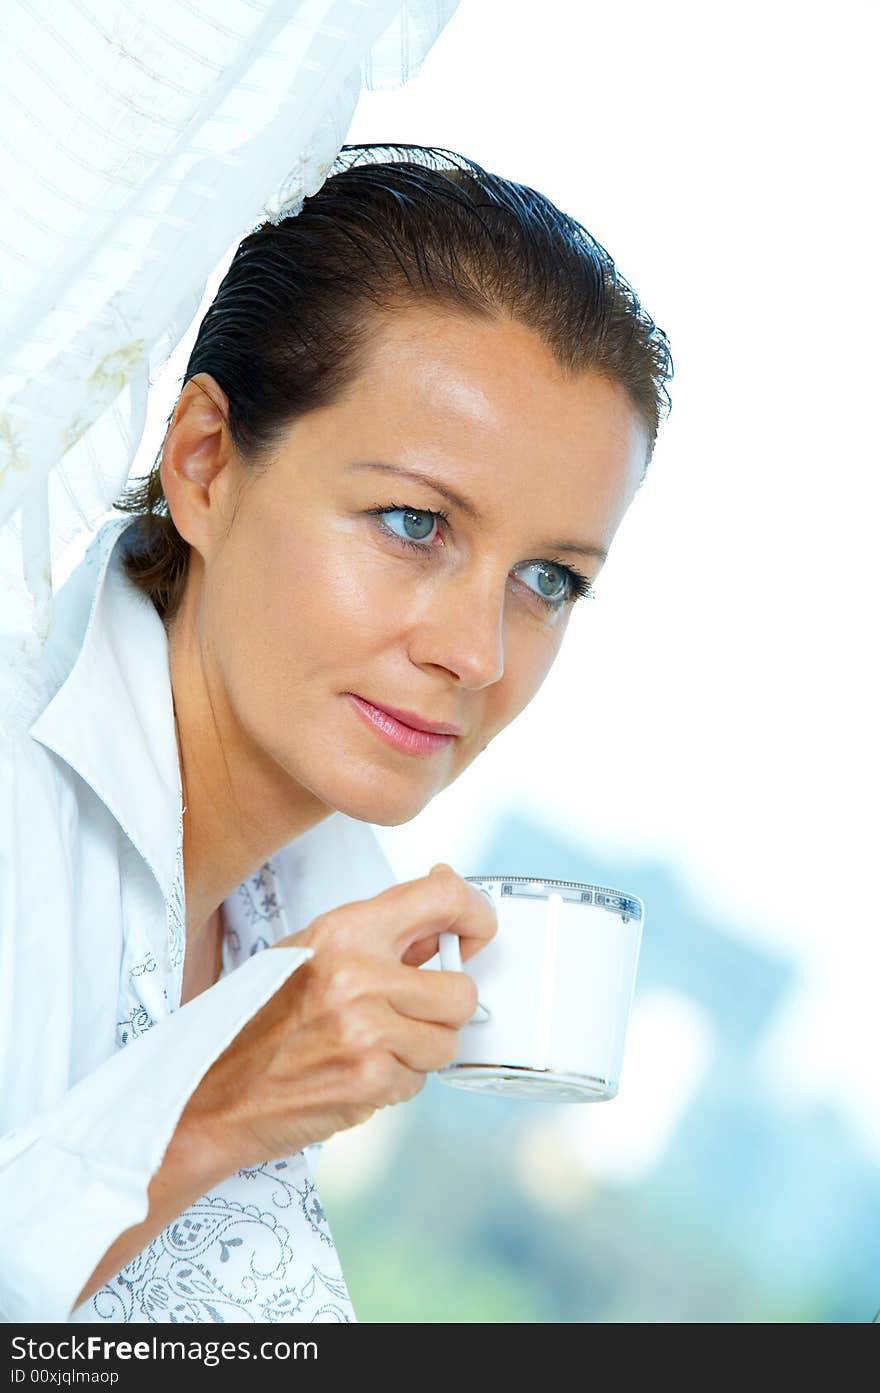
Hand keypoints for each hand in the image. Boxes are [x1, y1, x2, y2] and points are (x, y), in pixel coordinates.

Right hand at [180, 863, 497, 1171]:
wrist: (210, 1093)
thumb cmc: (259, 1019)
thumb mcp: (310, 951)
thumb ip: (380, 933)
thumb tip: (449, 908)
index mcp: (344, 930)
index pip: (443, 899)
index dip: (476, 916)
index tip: (477, 933)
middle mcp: (358, 974)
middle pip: (461, 988)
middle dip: (443, 1008)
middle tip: (409, 1013)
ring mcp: (366, 1031)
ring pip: (448, 1041)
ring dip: (420, 1050)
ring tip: (371, 1046)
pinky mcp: (370, 1081)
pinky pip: (420, 1080)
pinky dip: (396, 1082)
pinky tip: (354, 1073)